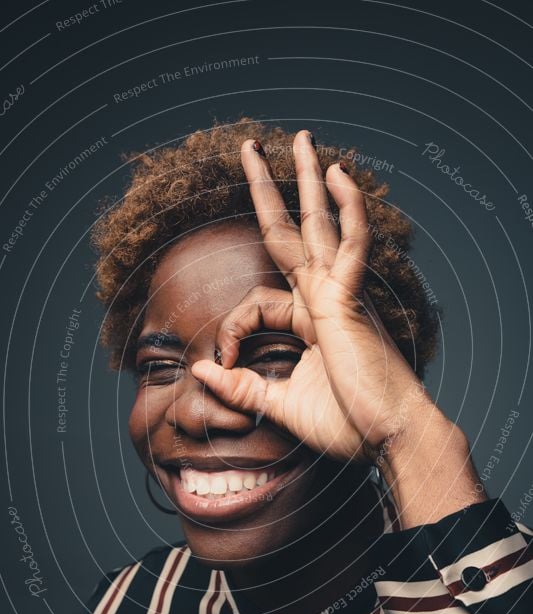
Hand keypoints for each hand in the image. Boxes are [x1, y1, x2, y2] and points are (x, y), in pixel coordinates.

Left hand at [192, 130, 431, 462]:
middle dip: (274, 189)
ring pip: (320, 224)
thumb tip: (200, 369)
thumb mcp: (280, 407)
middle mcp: (325, 299)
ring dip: (308, 180)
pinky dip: (349, 208)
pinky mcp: (351, 302)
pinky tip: (338, 173)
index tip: (223, 365)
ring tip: (301, 138)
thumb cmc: (348, 426)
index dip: (230, 329)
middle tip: (253, 147)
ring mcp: (340, 295)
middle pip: (294, 231)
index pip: (255, 302)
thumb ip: (240, 389)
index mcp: (309, 321)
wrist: (389, 439)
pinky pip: (353, 245)